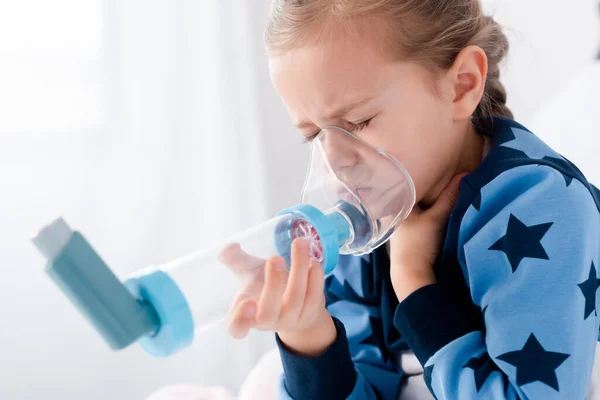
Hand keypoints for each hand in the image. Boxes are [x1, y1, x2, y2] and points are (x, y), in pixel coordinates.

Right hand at [218, 239, 333, 354]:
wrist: (293, 301)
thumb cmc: (263, 285)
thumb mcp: (249, 272)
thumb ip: (237, 261)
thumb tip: (227, 248)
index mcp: (246, 315)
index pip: (237, 328)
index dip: (240, 320)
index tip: (246, 304)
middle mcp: (268, 322)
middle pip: (268, 313)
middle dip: (273, 284)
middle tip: (275, 258)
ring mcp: (290, 320)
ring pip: (295, 299)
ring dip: (298, 269)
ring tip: (299, 243)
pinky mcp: (310, 314)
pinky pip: (313, 297)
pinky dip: (314, 277)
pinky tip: (312, 260)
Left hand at [389, 174, 464, 301]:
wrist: (412, 275)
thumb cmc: (419, 245)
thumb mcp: (437, 218)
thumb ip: (450, 197)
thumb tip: (464, 174)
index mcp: (397, 204)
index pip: (413, 183)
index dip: (428, 176)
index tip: (443, 169)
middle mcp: (395, 213)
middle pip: (417, 195)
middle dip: (431, 190)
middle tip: (449, 178)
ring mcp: (400, 226)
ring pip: (419, 208)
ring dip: (431, 204)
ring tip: (448, 193)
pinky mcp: (408, 236)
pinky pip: (420, 218)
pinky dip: (429, 214)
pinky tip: (440, 213)